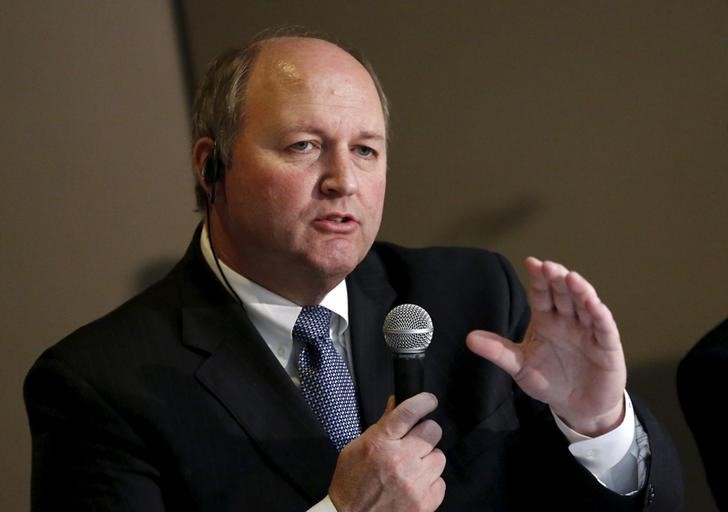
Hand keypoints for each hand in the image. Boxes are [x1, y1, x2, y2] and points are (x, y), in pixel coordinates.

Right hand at [328, 393, 445, 511]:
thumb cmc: (351, 482)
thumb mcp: (357, 448)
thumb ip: (381, 426)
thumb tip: (396, 402)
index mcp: (380, 443)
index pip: (409, 412)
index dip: (424, 401)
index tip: (430, 401)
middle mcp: (400, 460)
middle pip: (432, 431)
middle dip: (425, 433)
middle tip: (414, 442)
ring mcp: (414, 483)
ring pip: (439, 456)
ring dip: (427, 459)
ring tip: (412, 468)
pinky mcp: (425, 502)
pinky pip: (440, 481)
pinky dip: (429, 482)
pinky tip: (414, 485)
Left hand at [466, 257, 625, 435]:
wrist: (576, 407)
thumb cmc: (549, 381)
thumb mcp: (520, 366)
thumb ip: (498, 351)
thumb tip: (469, 338)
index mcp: (546, 320)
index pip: (542, 294)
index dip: (538, 278)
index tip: (531, 262)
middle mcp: (568, 320)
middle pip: (563, 294)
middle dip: (557, 279)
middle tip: (549, 267)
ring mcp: (588, 331)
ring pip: (585, 305)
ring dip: (580, 291)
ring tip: (571, 279)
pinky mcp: (607, 346)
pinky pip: (604, 328)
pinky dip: (599, 315)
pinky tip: (594, 304)